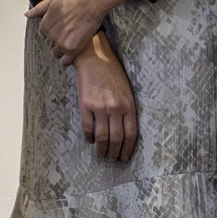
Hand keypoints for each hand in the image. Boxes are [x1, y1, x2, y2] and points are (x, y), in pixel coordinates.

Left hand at [26, 0, 139, 60]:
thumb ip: (39, 9)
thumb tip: (28, 14)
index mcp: (45, 23)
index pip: (43, 33)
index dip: (52, 30)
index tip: (60, 28)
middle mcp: (51, 35)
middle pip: (50, 43)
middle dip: (57, 39)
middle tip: (68, 32)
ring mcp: (61, 43)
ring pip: (57, 52)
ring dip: (62, 49)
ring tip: (71, 42)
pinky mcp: (73, 48)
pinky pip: (66, 61)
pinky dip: (66, 61)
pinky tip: (69, 58)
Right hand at [71, 37, 138, 161]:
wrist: (94, 57)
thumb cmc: (112, 72)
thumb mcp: (126, 90)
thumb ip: (126, 108)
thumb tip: (124, 130)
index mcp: (128, 104)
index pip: (131, 133)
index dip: (127, 148)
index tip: (124, 157)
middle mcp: (115, 108)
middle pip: (116, 138)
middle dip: (114, 152)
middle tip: (112, 159)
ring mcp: (100, 107)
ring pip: (102, 136)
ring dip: (101, 149)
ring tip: (101, 155)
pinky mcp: (85, 105)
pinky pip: (87, 127)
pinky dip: (89, 137)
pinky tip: (90, 141)